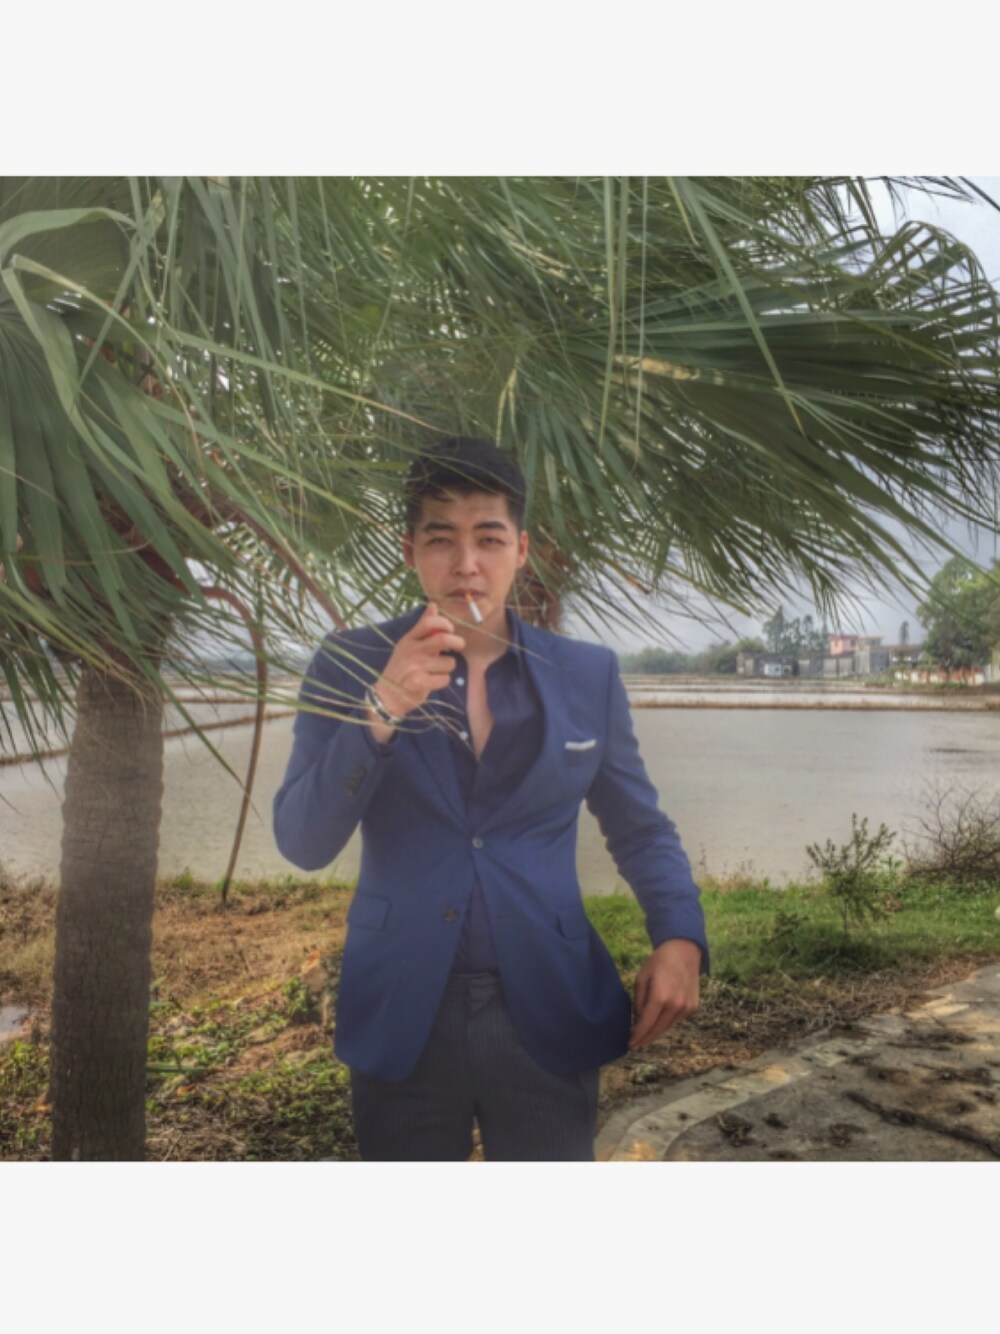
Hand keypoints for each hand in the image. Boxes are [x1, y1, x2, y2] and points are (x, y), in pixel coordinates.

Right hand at [372, 602, 465, 721]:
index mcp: (409, 640)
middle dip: (457, 642)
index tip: (450, 629)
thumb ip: (422, 627)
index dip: (444, 623)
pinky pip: (445, 679)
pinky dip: (443, 681)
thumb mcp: (408, 645)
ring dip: (447, 668)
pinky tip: (432, 682)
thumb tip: (434, 606)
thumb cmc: (401, 668)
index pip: (428, 624)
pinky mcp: (420, 683)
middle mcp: (412, 651)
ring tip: (436, 671)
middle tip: (459, 646)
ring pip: (448, 663)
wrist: (387, 696)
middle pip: (443, 640)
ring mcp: (416, 667)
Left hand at [629, 938, 701, 1049]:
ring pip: (667, 1027)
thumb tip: (638, 1021)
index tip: (630, 1044)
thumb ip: (639, 1001)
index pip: (646, 1024)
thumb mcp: (641, 978)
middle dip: (645, 1039)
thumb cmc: (659, 962)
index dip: (637, 1036)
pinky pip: (676, 1021)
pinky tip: (658, 1024)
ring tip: (644, 1037)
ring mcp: (686, 1008)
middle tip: (635, 1045)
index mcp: (660, 997)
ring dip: (655, 1033)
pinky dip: (666, 1024)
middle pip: (657, 1030)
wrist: (684, 952)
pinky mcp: (692, 1007)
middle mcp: (675, 1006)